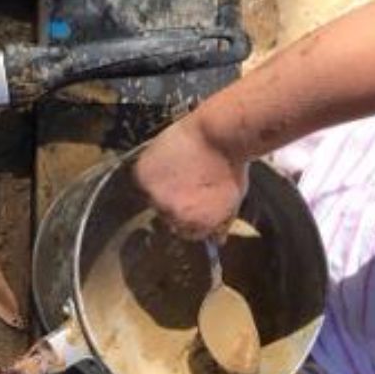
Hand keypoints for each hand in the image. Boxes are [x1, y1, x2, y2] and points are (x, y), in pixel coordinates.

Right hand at [134, 114, 248, 240]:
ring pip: (152, 198)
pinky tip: (165, 160)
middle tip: (185, 181)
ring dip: (160, 187)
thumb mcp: (233, 200)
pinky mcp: (143, 177)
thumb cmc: (231, 164)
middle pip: (167, 216)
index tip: (192, 201)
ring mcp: (156, 197)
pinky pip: (141, 180)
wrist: (219, 133)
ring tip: (177, 169)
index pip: (186, 232)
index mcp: (196, 225)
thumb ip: (221, 223)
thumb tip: (217, 240)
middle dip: (175, 201)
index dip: (190, 214)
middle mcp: (173, 216)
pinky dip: (149, 171)